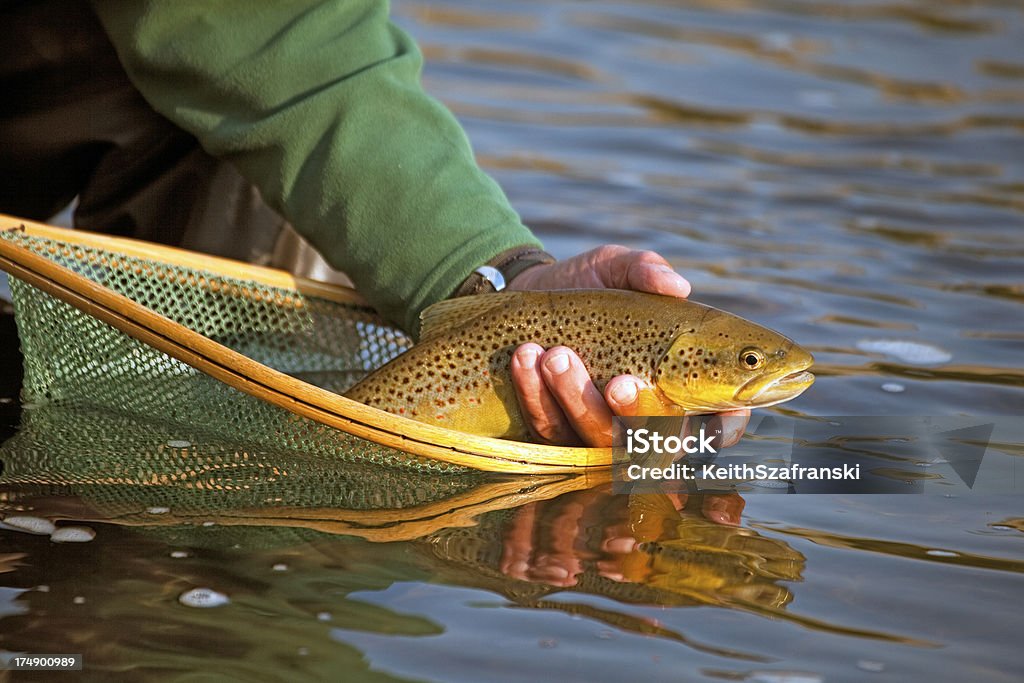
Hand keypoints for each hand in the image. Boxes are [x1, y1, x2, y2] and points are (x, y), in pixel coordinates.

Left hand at [506, 245, 748, 445]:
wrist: (529, 290)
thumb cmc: (590, 283)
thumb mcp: (616, 267)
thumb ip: (645, 271)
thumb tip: (676, 286)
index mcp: (680, 384)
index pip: (716, 425)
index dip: (720, 430)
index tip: (709, 419)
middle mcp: (642, 416)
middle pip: (654, 444)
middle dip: (637, 416)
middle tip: (618, 382)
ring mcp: (596, 428)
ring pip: (597, 440)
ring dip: (578, 401)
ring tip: (556, 355)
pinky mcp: (553, 431)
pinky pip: (548, 429)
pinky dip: (537, 396)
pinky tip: (526, 360)